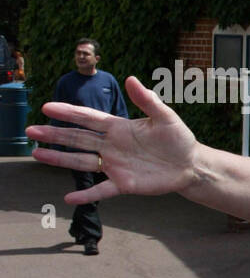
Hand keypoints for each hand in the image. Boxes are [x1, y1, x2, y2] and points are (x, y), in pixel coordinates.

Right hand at [27, 75, 198, 203]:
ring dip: (60, 158)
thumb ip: (148, 100)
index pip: (89, 118)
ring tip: (37, 153)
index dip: (69, 113)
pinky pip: (101, 190)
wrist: (190, 165)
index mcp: (119, 127)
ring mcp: (116, 165)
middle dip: (55, 134)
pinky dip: (86, 195)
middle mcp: (112, 146)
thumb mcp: (166, 117)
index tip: (48, 107)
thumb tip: (131, 79)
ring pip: (82, 162)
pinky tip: (68, 198)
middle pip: (78, 138)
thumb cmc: (179, 139)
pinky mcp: (124, 183)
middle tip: (31, 130)